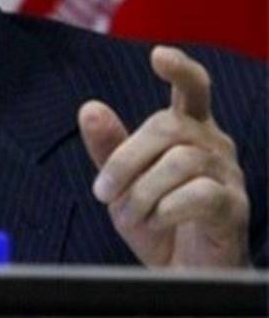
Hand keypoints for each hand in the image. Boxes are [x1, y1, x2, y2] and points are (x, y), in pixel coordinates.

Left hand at [78, 46, 249, 267]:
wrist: (181, 270)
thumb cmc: (155, 220)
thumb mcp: (122, 183)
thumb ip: (108, 147)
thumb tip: (90, 107)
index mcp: (189, 130)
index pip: (192, 88)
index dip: (180, 68)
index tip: (159, 55)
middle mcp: (214, 145)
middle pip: (167, 126)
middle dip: (126, 158)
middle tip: (102, 192)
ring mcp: (229, 175)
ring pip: (181, 162)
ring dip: (143, 191)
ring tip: (132, 215)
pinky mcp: (235, 208)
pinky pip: (200, 194)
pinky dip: (167, 209)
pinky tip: (158, 221)